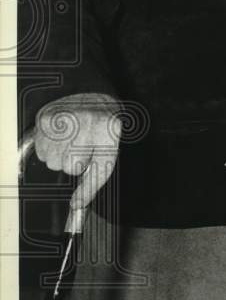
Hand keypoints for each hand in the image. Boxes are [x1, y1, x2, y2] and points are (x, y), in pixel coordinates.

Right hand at [34, 93, 121, 213]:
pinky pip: (41, 152)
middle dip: (75, 164)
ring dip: (60, 157)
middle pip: (71, 168)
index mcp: (109, 129)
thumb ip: (95, 177)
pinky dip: (48, 149)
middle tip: (82, 149)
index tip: (77, 203)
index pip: (98, 168)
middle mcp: (86, 122)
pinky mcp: (46, 119)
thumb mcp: (109, 148)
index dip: (87, 189)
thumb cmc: (101, 128)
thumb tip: (77, 204)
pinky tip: (60, 136)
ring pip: (53, 162)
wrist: (89, 94)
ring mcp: (64, 118)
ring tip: (71, 141)